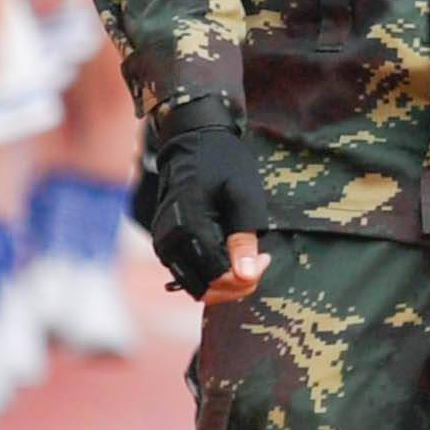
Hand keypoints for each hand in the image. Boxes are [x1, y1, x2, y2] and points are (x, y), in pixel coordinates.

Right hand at [145, 116, 270, 302]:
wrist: (192, 140)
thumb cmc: (222, 163)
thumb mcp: (243, 196)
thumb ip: (243, 238)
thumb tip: (245, 277)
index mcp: (188, 229)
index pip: (217, 278)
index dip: (246, 278)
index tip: (266, 257)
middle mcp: (169, 242)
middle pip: (204, 289)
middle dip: (237, 284)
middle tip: (261, 259)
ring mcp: (164, 244)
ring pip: (196, 285)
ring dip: (225, 281)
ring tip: (249, 255)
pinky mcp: (166, 244)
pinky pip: (190, 272)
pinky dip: (212, 272)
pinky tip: (231, 252)